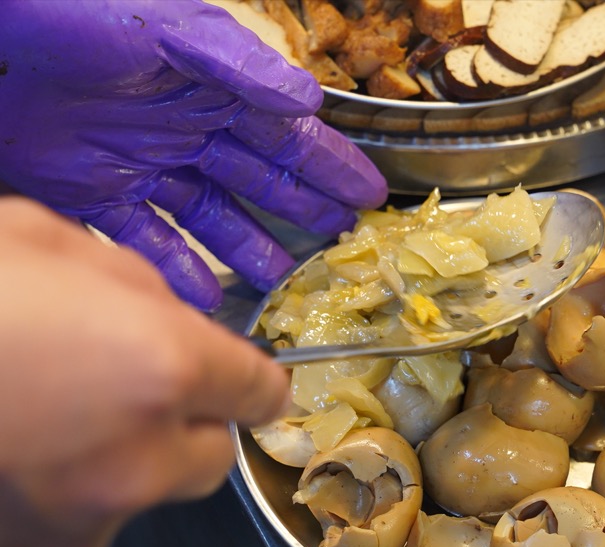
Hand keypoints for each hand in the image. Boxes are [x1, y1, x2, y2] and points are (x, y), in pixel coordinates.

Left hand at [0, 0, 386, 311]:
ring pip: (209, 217)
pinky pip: (143, 240)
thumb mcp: (168, 28)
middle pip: (257, 180)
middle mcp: (184, 127)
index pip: (287, 136)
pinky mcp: (91, 190)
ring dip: (247, 247)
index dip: (330, 166)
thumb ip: (239, 65)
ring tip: (282, 281)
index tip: (370, 196)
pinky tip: (201, 297)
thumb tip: (309, 103)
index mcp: (211, 87)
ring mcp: (140, 162)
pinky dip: (172, 270)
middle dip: (302, 209)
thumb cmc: (70, 11)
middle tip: (341, 242)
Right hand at [0, 197, 290, 546]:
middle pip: (209, 457)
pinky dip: (48, 512)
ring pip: (135, 500)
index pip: (259, 391)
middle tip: (118, 394)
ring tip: (29, 430)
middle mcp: (132, 462)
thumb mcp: (36, 239)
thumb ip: (129, 284)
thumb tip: (170, 317)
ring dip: (109, 468)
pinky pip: (67, 541)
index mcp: (156, 368)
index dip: (248, 379)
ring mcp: (74, 531)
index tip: (235, 377)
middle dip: (180, 425)